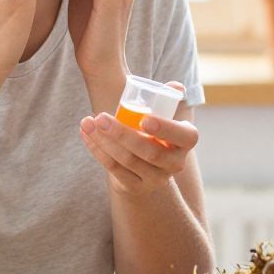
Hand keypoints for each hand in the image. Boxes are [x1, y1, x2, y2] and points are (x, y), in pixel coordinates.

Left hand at [79, 94, 198, 195]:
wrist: (148, 166)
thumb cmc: (155, 130)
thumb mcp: (165, 115)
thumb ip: (169, 98)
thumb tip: (175, 86)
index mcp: (187, 141)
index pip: (183, 136)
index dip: (165, 129)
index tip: (144, 119)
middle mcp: (175, 163)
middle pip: (150, 152)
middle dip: (122, 134)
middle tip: (101, 117)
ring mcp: (155, 178)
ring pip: (127, 160)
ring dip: (104, 141)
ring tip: (87, 122)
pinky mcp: (135, 187)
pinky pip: (114, 169)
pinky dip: (97, 150)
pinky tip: (86, 135)